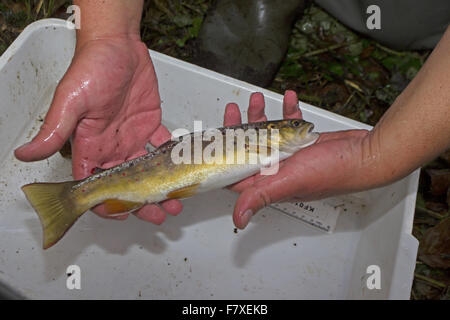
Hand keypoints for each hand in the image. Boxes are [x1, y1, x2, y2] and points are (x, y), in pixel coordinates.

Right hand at [14, 37, 181, 223]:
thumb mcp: (71, 101)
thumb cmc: (92, 66)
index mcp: (90, 146)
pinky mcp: (150, 124)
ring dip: (161, 186)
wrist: (118, 45)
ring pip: (147, 171)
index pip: (95, 186)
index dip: (107, 205)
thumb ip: (54, 131)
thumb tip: (24, 155)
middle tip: (160, 214)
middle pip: (126, 185)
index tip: (123, 216)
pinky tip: (183, 168)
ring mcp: (132, 137)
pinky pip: (162, 146)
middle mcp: (111, 146)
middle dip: (142, 203)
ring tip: (177, 198)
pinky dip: (172, 158)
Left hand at [223, 90, 368, 228]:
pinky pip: (289, 124)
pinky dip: (287, 111)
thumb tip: (239, 219)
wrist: (367, 155)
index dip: (221, 156)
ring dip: (260, 115)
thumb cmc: (334, 172)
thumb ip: (261, 196)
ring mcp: (290, 155)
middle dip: (238, 127)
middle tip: (234, 110)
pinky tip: (289, 99)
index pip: (235, 172)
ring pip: (266, 133)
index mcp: (269, 182)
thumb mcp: (289, 181)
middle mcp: (277, 170)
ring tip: (258, 99)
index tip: (214, 138)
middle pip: (247, 148)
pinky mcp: (303, 142)